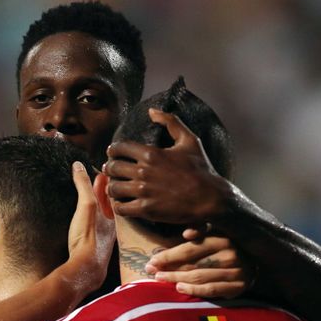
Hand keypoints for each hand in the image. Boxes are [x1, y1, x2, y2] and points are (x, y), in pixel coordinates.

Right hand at [65, 161, 115, 292]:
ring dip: (97, 205)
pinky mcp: (94, 246)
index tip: (102, 168)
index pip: (110, 190)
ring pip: (103, 215)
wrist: (87, 268)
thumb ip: (83, 186)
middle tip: (97, 178)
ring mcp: (103, 235)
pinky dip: (92, 218)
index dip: (105, 178)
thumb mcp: (86, 206)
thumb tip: (78, 166)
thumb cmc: (89, 238)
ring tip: (91, 196)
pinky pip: (96, 227)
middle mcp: (111, 223)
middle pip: (108, 203)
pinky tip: (87, 221)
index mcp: (112, 212)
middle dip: (103, 191)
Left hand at [102, 108, 230, 223]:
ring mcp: (144, 191)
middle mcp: (144, 172)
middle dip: (109, 168)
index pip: (119, 148)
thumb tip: (152, 111)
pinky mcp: (146, 209)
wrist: (211, 198)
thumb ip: (170, 122)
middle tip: (110, 171)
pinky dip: (118, 205)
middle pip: (112, 168)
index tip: (112, 154)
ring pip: (113, 188)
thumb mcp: (189, 140)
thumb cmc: (201, 169)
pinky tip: (122, 203)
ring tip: (115, 188)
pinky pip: (120, 208)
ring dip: (112, 187)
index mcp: (151, 154)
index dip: (113, 151)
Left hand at [146, 227, 253, 298]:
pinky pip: (211, 290)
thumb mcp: (216, 231)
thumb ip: (201, 229)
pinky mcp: (238, 287)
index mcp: (223, 238)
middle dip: (168, 268)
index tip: (152, 260)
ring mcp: (236, 272)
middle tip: (150, 271)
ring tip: (160, 279)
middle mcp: (231, 255)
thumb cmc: (227, 245)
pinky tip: (179, 288)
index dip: (169, 255)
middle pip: (192, 264)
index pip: (190, 249)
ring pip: (199, 277)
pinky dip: (194, 290)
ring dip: (177, 279)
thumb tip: (186, 234)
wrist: (256, 261)